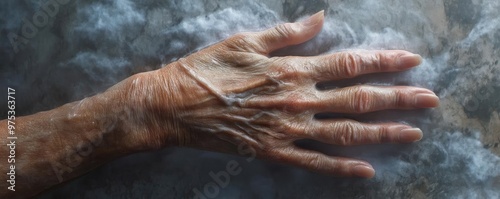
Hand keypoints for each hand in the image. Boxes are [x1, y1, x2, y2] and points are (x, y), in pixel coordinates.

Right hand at [127, 11, 438, 177]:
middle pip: (359, 99)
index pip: (350, 63)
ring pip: (345, 133)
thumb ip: (288, 33)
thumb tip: (321, 18)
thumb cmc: (208, 69)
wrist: (175, 105)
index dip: (384, 61)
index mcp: (293, 69)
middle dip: (398, 98)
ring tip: (412, 133)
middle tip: (430, 99)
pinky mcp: (274, 151)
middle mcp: (298, 100)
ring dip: (382, 133)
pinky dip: (342, 167)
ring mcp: (288, 129)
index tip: (412, 60)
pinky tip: (367, 170)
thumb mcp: (246, 40)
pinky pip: (314, 162)